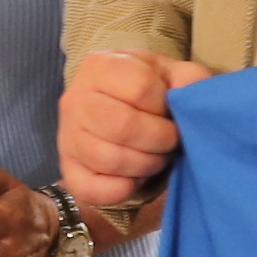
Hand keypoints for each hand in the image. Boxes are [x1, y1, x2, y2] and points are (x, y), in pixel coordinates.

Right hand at [61, 49, 211, 206]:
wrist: (113, 109)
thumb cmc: (146, 90)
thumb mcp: (169, 74)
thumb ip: (188, 78)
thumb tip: (189, 96)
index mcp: (99, 66)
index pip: (140, 88)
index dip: (165, 106)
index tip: (170, 112)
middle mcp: (75, 99)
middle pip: (122, 125)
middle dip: (159, 139)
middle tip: (171, 141)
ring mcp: (67, 137)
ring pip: (111, 160)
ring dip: (147, 164)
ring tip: (157, 156)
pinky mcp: (69, 170)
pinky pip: (95, 189)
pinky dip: (125, 189)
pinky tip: (136, 176)